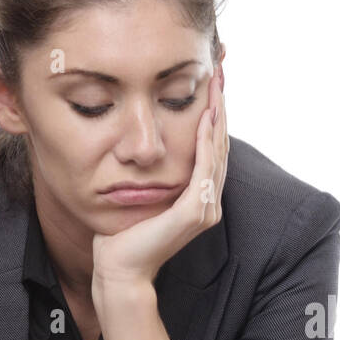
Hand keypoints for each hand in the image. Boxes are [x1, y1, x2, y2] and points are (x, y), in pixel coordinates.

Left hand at [91, 68, 227, 289]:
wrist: (119, 267)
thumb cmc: (124, 234)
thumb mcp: (141, 195)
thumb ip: (152, 175)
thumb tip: (144, 148)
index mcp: (199, 198)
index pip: (211, 148)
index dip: (213, 115)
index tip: (210, 84)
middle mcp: (208, 202)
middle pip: (219, 145)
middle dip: (220, 107)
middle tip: (219, 72)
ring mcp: (205, 208)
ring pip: (216, 152)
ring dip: (218, 117)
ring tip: (217, 86)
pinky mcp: (194, 212)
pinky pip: (204, 168)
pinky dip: (205, 142)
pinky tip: (204, 118)